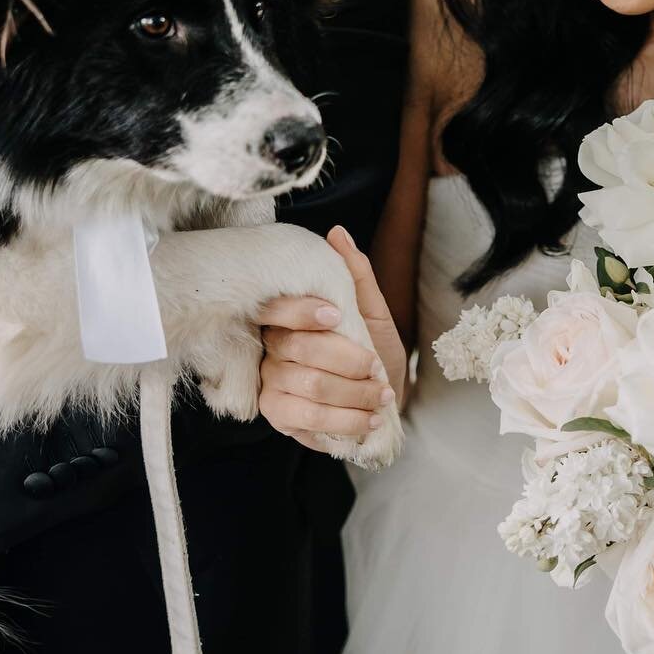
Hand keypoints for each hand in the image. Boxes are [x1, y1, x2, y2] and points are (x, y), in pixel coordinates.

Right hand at [257, 226, 406, 452]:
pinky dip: (347, 419)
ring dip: (356, 392)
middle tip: (377, 368)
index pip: (276, 307)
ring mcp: (271, 382)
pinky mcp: (279, 416)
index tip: (335, 315)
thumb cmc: (374, 351)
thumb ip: (356, 275)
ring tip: (381, 394)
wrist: (382, 401)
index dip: (302, 310)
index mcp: (288, 316)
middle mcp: (272, 346)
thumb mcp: (373, 311)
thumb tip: (337, 233)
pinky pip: (309, 418)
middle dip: (349, 361)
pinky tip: (369, 417)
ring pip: (311, 385)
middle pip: (300, 349)